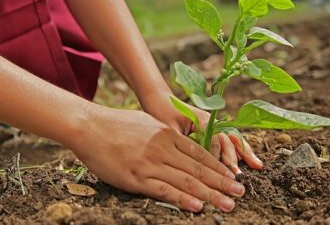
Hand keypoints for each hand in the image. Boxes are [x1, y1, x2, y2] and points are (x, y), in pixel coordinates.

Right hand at [72, 107, 244, 211]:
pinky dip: (182, 199)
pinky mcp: (135, 177)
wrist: (89, 126)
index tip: (233, 177)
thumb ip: (165, 135)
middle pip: (198, 169)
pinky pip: (163, 190)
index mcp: (167, 135)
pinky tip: (197, 207)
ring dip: (210, 194)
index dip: (219, 167)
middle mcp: (163, 149)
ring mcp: (150, 163)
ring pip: (186, 181)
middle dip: (222, 182)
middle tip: (240, 193)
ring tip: (228, 204)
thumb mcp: (146, 123)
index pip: (200, 154)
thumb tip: (179, 146)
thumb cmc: (116, 124)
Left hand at [140, 90, 262, 174]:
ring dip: (244, 152)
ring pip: (232, 139)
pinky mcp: (212, 129)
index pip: (213, 140)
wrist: (159, 99)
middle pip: (226, 140)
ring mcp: (213, 124)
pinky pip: (229, 139)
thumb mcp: (168, 129)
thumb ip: (181, 142)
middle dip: (233, 158)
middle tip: (237, 176)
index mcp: (201, 119)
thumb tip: (190, 162)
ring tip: (257, 166)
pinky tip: (251, 160)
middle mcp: (211, 121)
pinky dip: (240, 149)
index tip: (218, 172)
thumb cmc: (161, 113)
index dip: (216, 156)